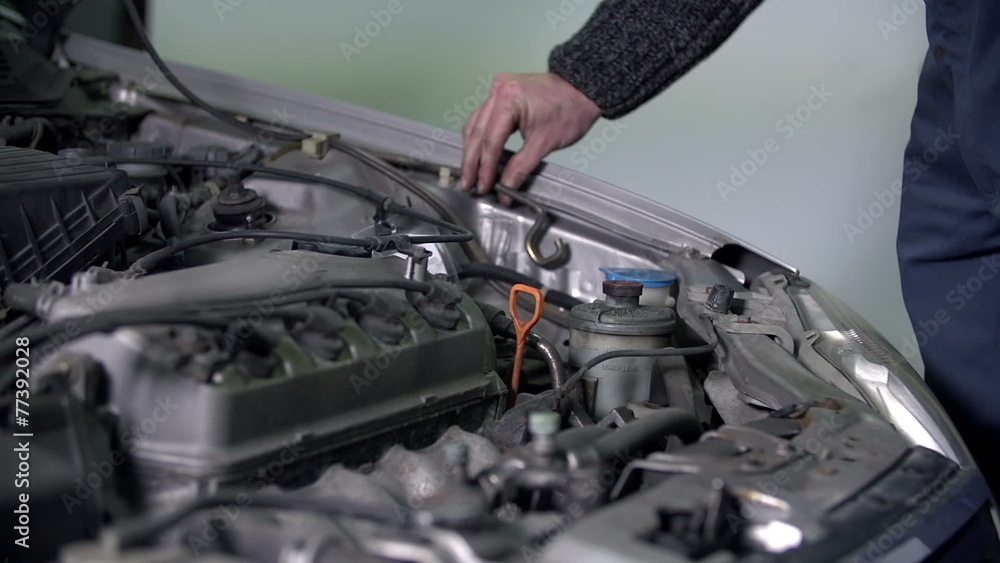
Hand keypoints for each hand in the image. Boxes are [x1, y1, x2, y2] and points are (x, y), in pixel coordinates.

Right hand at [461, 72, 600, 204]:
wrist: (583, 89)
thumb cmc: (571, 108)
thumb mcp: (545, 143)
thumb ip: (521, 168)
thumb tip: (505, 187)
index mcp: (509, 99)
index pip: (491, 140)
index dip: (485, 168)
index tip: (483, 186)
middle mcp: (499, 90)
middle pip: (477, 132)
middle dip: (472, 162)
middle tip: (469, 184)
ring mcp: (499, 90)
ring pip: (476, 125)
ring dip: (473, 151)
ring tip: (471, 174)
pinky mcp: (502, 94)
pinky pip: (483, 118)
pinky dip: (481, 138)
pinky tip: (479, 154)